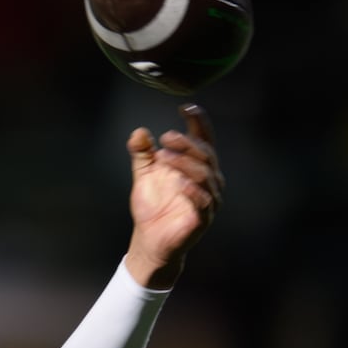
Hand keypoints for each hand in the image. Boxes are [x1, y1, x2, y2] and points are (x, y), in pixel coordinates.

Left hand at [122, 102, 223, 288]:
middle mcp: (208, 179)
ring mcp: (208, 198)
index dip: (198, 122)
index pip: (203, 138)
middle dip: (186, 143)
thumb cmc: (152, 206)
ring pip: (205, 175)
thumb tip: (138, 132)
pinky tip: (179, 183)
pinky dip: (193, 190)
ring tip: (162, 157)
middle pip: (205, 154)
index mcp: (196, 165)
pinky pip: (203, 201)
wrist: (149, 240)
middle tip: (165, 137)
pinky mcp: (203, 218)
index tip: (185, 108)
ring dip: (185, 163)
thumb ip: (142, 153)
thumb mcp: (144, 175)